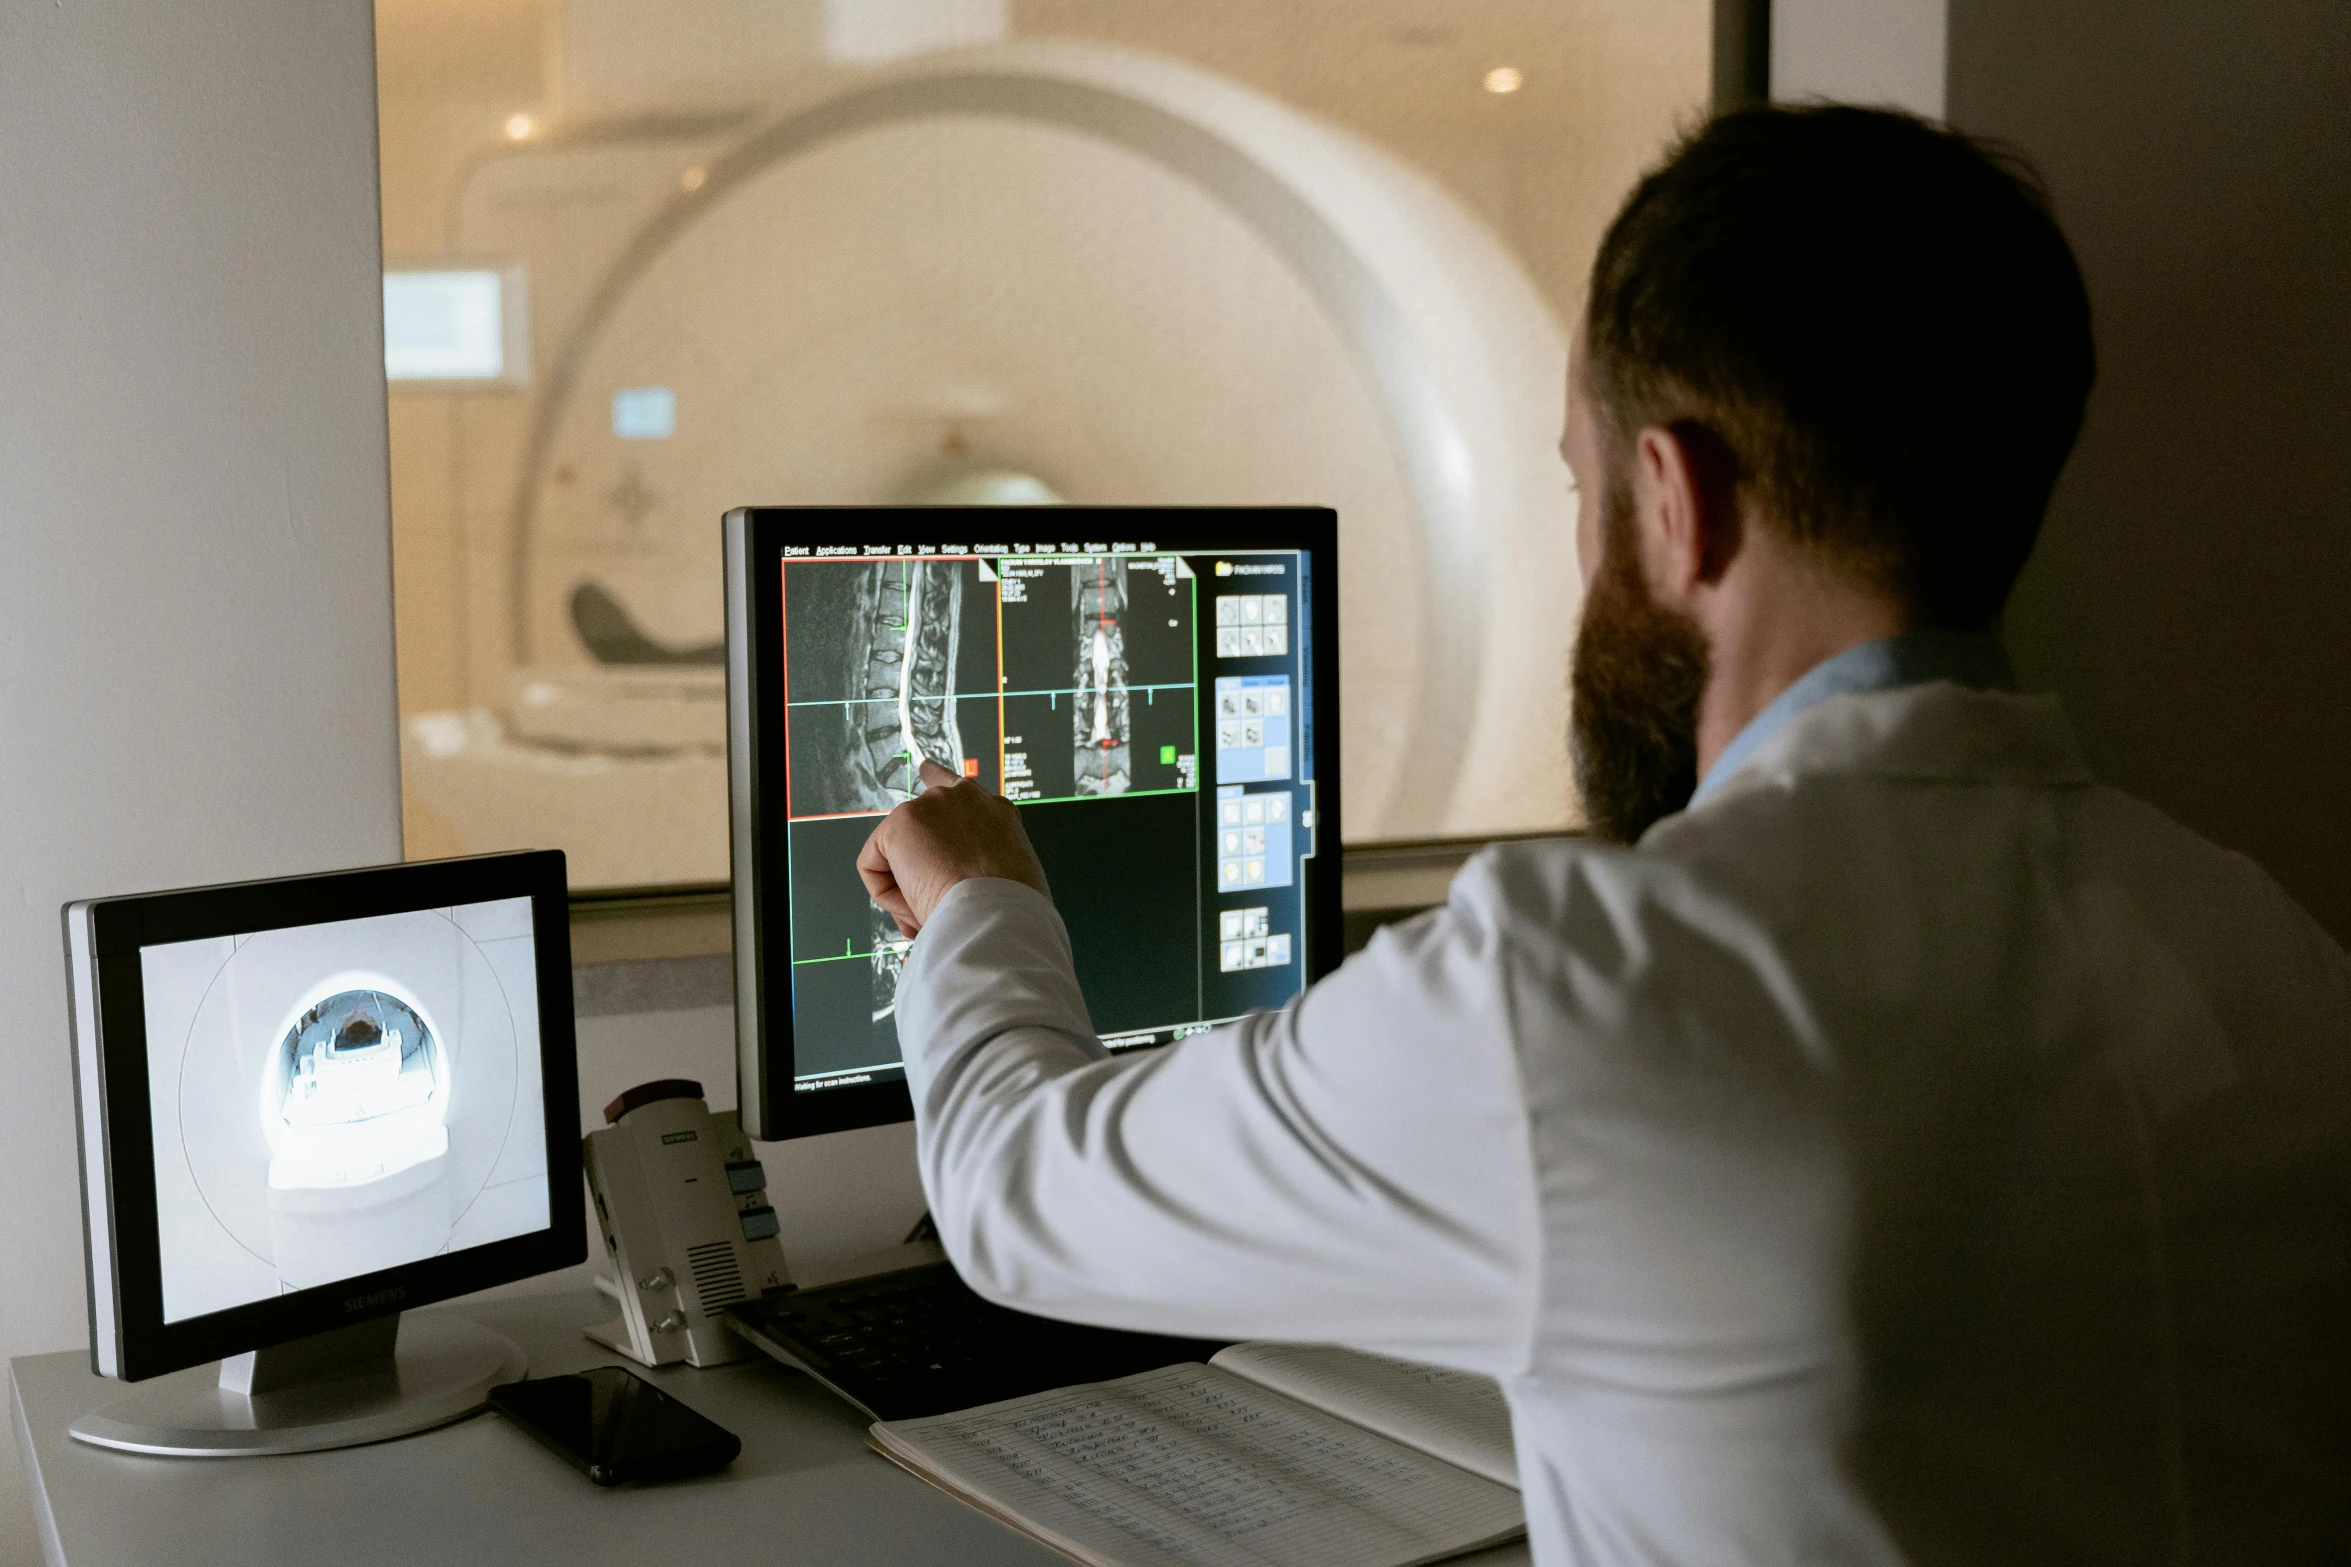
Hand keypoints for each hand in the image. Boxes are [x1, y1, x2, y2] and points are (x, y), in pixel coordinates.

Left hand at [858, 760, 1049, 937]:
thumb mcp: (1006, 876)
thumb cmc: (1007, 907)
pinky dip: (888, 896)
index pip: (960, 789)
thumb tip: (939, 885)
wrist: (997, 912)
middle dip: (914, 862)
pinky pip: (873, 868)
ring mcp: (929, 805)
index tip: (926, 769)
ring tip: (938, 907)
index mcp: (996, 811)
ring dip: (910, 890)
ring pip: (897, 856)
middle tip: (934, 898)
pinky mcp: (900, 823)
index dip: (938, 780)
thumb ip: (978, 863)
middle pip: (917, 814)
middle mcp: (963, 797)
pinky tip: (915, 904)